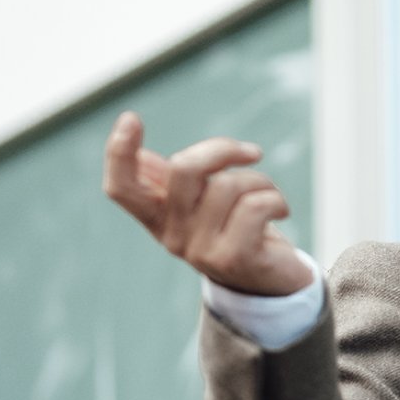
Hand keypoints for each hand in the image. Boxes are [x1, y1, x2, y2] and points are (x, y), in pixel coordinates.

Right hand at [101, 111, 313, 296]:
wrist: (270, 280)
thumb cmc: (235, 228)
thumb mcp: (201, 203)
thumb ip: (173, 180)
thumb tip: (139, 153)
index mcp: (159, 216)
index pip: (122, 187)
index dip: (118, 153)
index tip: (131, 118)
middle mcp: (172, 235)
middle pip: (183, 169)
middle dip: (222, 149)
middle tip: (250, 154)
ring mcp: (201, 250)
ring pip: (228, 185)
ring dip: (260, 181)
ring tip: (268, 194)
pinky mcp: (232, 258)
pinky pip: (256, 206)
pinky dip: (276, 199)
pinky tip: (280, 211)